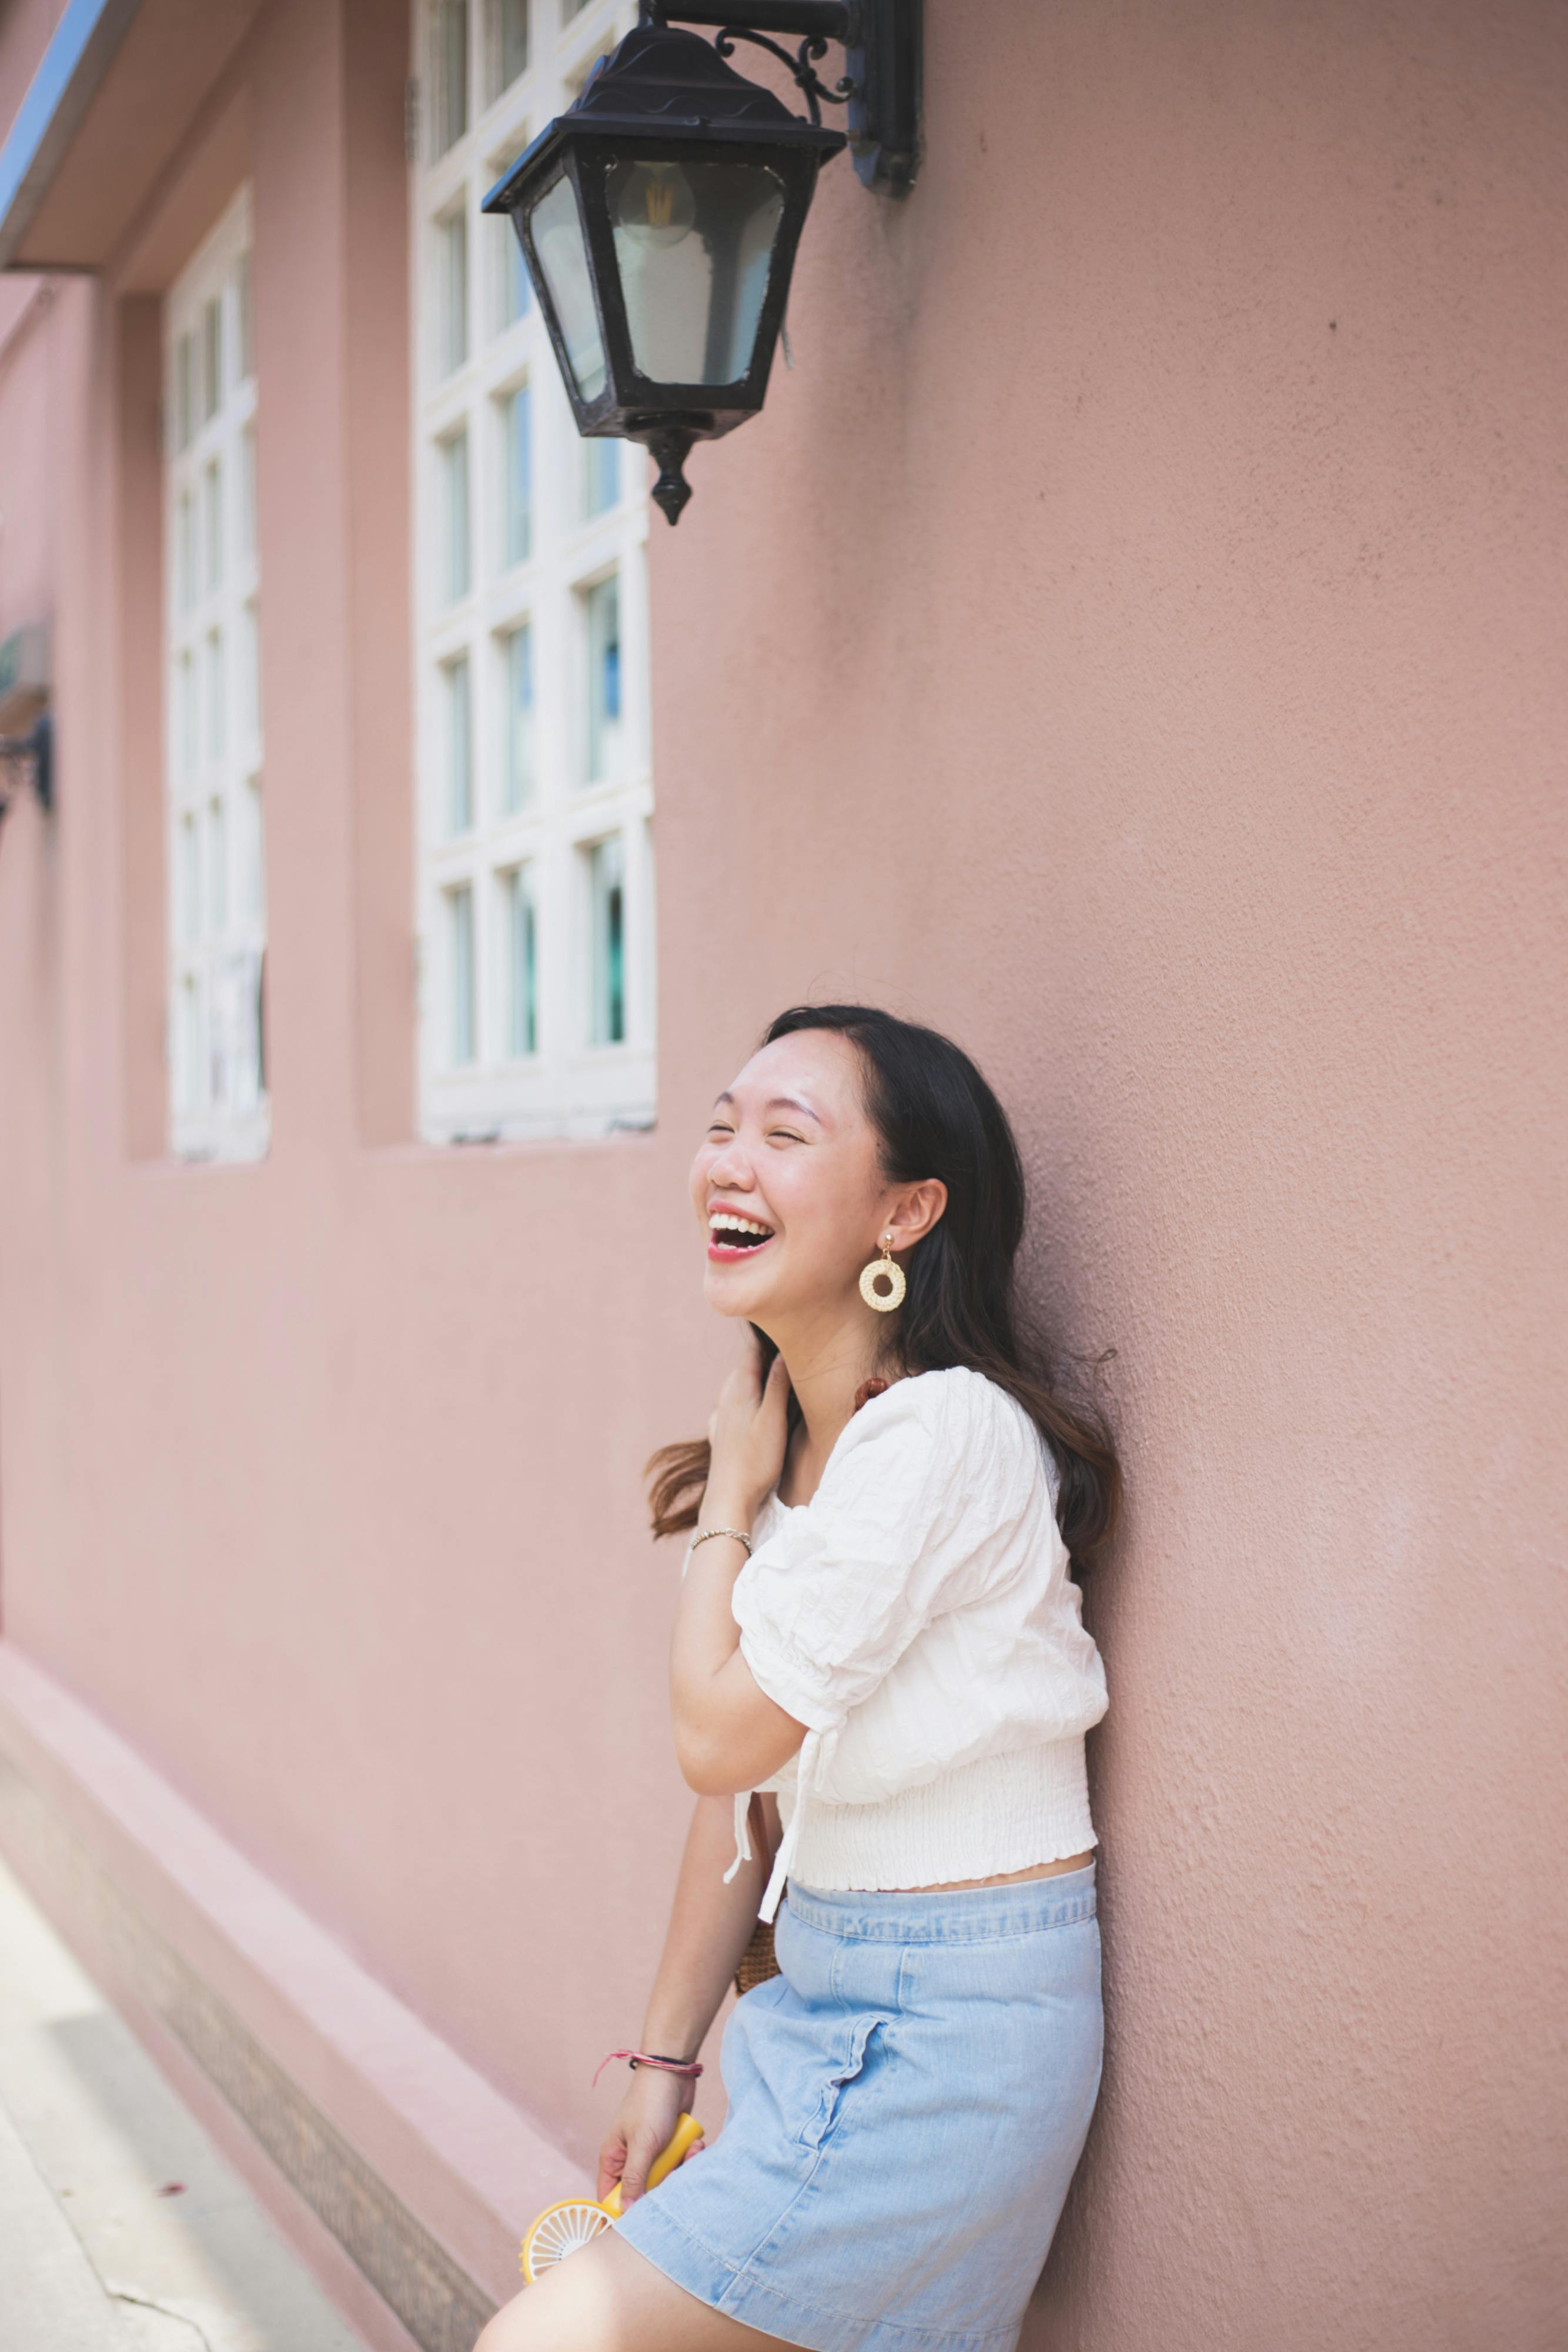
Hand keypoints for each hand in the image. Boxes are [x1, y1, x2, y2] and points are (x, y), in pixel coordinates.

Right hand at [598, 2063, 700, 2206]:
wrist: (673, 2071)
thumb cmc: (650, 2104)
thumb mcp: (642, 2144)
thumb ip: (634, 2179)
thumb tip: (626, 2212)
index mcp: (613, 2159)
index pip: (611, 2197)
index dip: (624, 2211)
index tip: (644, 2219)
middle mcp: (630, 2159)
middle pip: (644, 2193)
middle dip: (665, 2185)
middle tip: (675, 2172)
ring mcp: (651, 2153)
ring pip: (666, 2180)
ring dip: (682, 2168)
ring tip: (691, 2151)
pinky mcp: (670, 2146)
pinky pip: (680, 2165)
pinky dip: (689, 2157)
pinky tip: (696, 2144)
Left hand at [704, 1341, 789, 1524]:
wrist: (729, 1496)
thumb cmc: (756, 1459)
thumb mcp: (774, 1419)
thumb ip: (778, 1384)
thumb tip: (783, 1351)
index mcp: (740, 1390)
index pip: (752, 1352)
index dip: (768, 1340)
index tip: (786, 1330)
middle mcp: (726, 1398)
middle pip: (744, 1367)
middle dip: (762, 1357)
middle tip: (785, 1351)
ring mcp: (721, 1417)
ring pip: (735, 1385)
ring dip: (752, 1377)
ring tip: (770, 1374)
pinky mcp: (719, 1435)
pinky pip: (729, 1406)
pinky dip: (741, 1398)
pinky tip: (744, 1405)